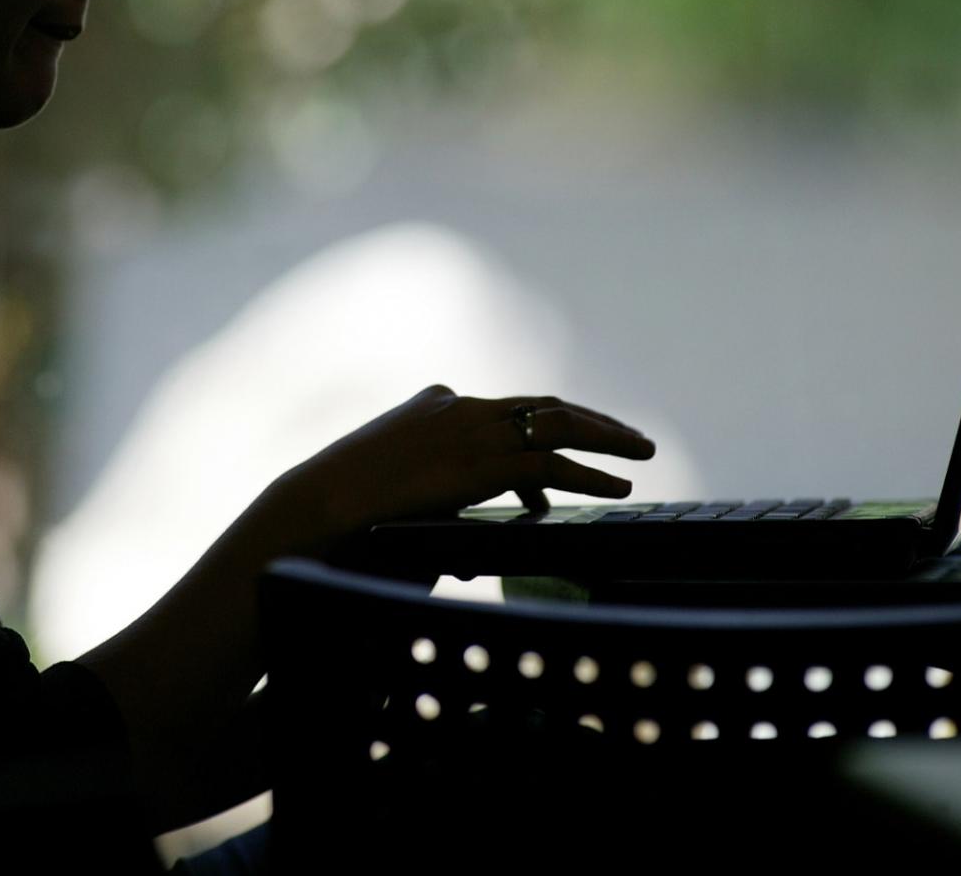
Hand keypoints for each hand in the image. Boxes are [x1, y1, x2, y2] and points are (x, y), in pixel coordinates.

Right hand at [285, 385, 656, 540]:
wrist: (318, 506)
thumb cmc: (343, 512)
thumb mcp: (395, 498)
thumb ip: (436, 512)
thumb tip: (463, 555)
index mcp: (435, 405)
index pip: (504, 411)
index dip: (541, 432)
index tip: (561, 463)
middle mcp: (459, 406)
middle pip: (542, 405)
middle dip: (591, 421)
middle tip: (629, 437)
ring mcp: (472, 430)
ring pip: (558, 424)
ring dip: (606, 436)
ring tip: (642, 452)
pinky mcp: (481, 462)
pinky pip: (550, 464)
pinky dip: (589, 474)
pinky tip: (616, 487)